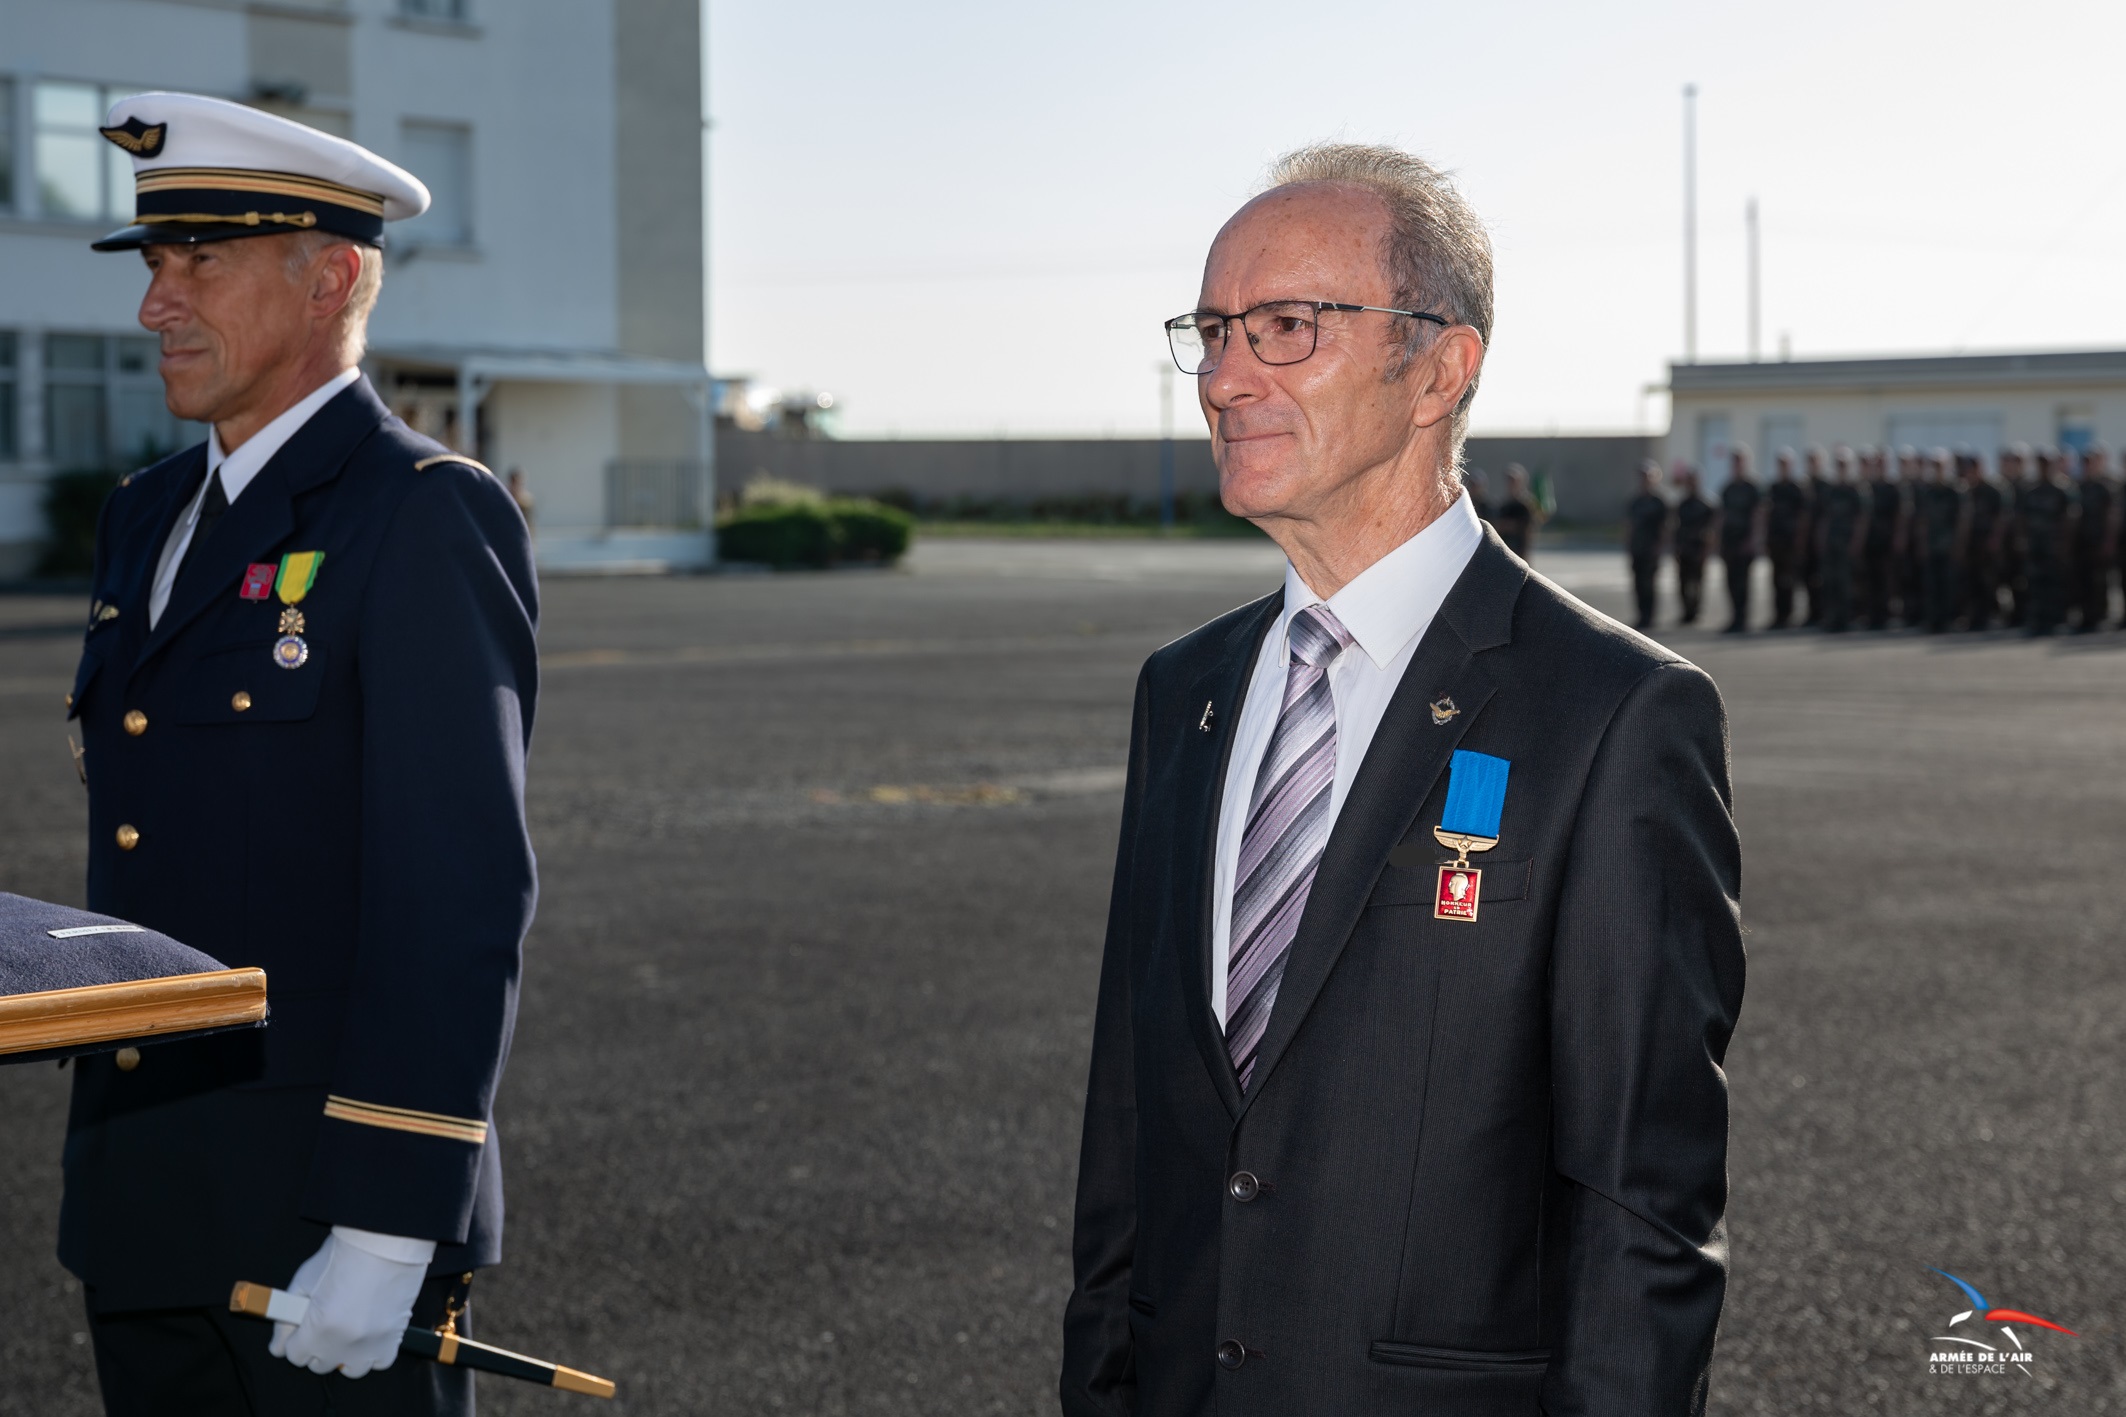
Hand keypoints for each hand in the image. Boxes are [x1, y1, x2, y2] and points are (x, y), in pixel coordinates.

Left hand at [268, 1227, 435, 1377]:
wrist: (384, 1240)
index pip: (294, 1355)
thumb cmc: (344, 1254)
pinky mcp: (394, 1336)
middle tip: (325, 1323)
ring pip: (350, 1369)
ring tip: (348, 1331)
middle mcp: (344, 1342)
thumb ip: (285, 1318)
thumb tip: (278, 1346)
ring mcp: (371, 1342)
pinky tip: (369, 1333)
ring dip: (344, 1354)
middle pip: (320, 1364)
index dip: (295, 1339)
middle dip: (317, 1346)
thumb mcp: (303, 1281)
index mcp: (318, 1328)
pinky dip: (373, 1353)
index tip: (302, 1328)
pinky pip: (380, 1362)